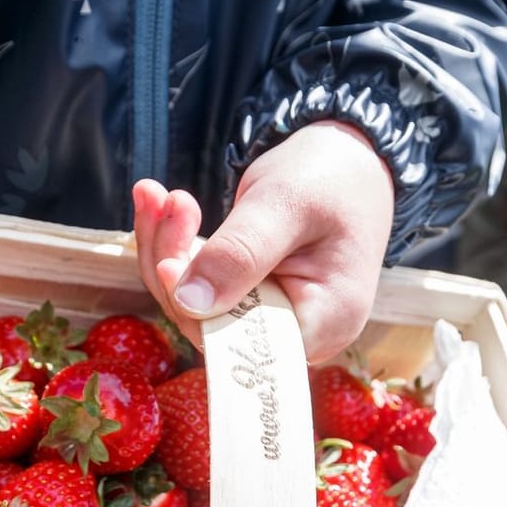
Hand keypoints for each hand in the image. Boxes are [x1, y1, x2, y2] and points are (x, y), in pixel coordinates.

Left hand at [131, 121, 393, 362]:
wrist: (348, 161)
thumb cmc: (330, 179)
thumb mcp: (286, 204)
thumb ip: (242, 252)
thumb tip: (190, 303)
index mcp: (324, 322)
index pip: (242, 345)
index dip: (196, 314)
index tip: (167, 261)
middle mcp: (297, 333)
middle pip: (209, 324)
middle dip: (172, 263)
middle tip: (161, 197)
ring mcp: (270, 318)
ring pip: (195, 305)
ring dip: (166, 248)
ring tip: (157, 193)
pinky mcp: (249, 300)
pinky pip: (200, 287)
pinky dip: (176, 245)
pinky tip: (163, 204)